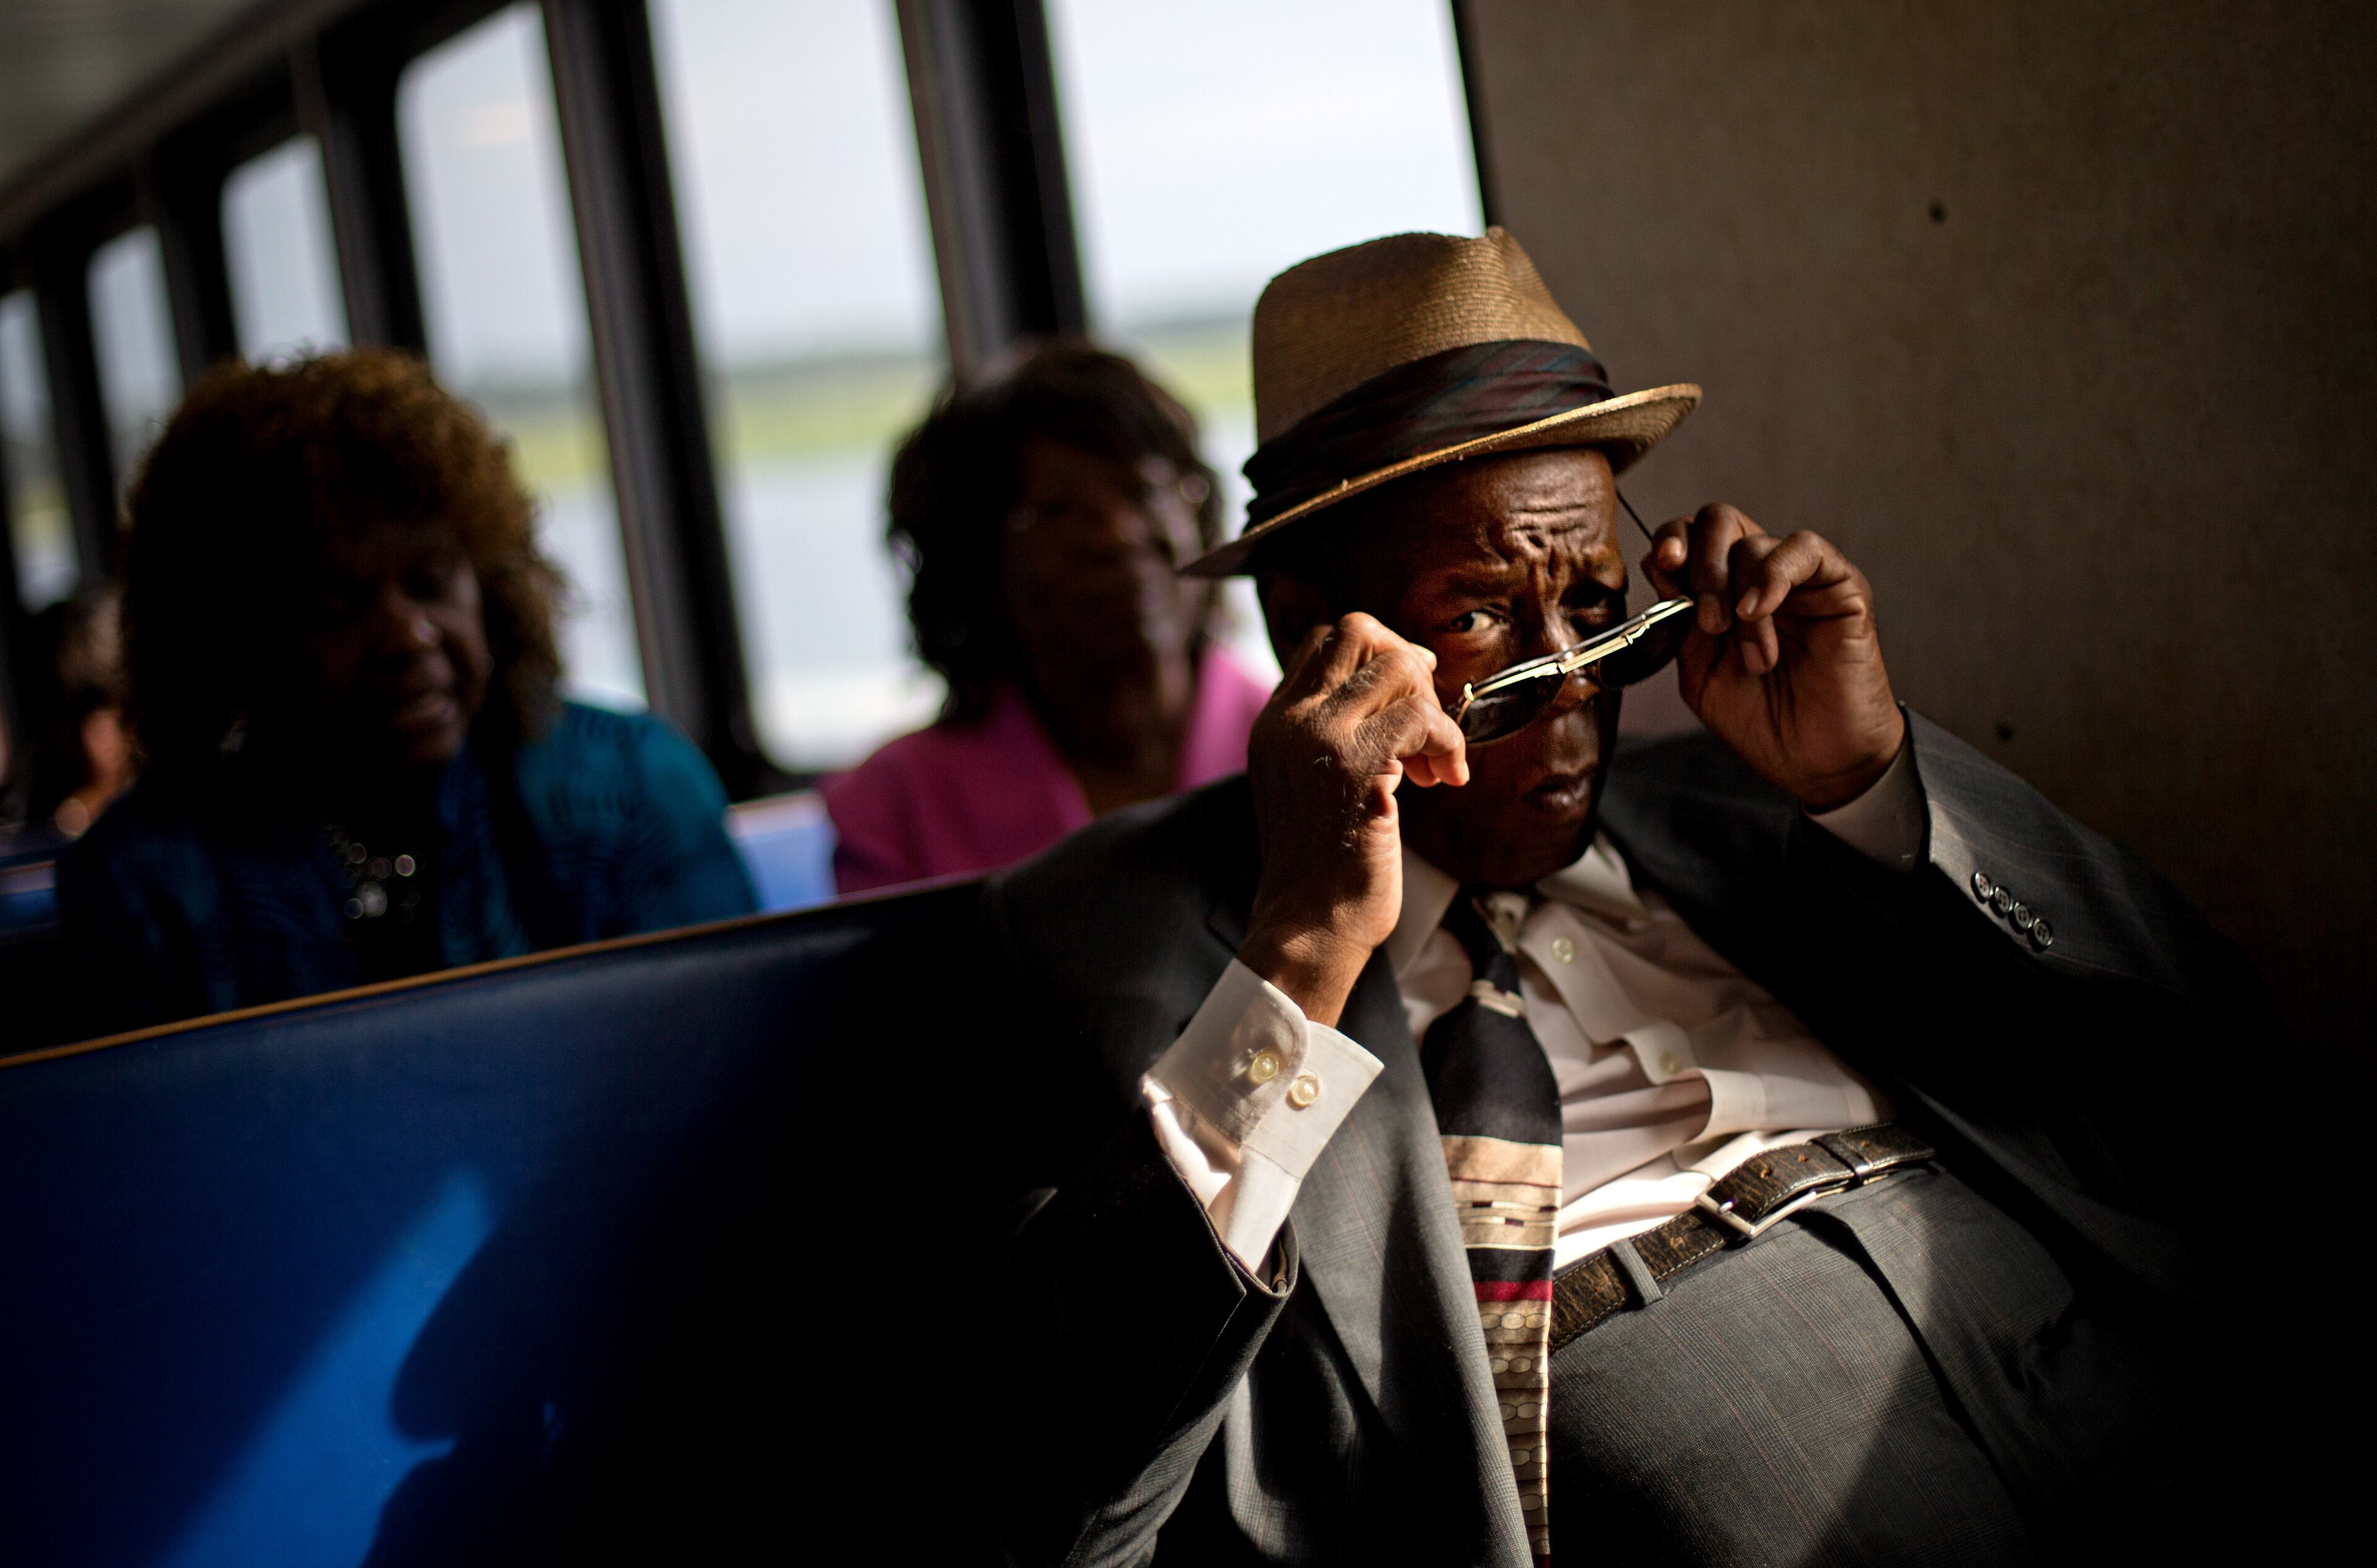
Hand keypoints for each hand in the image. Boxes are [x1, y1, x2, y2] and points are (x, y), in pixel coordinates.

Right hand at [1240, 614, 1469, 1025]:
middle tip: (1426, 718)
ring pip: (1398, 666)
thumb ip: (1333, 735)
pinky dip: (1449, 743)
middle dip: (1408, 665)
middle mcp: (1289, 718)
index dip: (1377, 656)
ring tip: (1435, 764)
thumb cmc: (1323, 866)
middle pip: (1357, 631)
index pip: (1325, 640)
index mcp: (1275, 721)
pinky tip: (1446, 779)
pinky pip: (1422, 717)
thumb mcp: (1309, 783)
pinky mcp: (1357, 764)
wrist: (1310, 923)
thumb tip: (1396, 691)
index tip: (1405, 698)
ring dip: (1432, 710)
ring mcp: (1319, 737)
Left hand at [1644, 505, 1904, 810]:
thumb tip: (1658, 565)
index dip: (1671, 539)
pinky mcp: (1840, 585)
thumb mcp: (1700, 672)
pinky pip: (1803, 548)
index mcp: (1721, 592)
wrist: (1815, 761)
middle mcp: (1757, 576)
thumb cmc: (1761, 720)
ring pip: (1753, 543)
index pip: (1688, 536)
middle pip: (1718, 521)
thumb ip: (1678, 620)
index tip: (1663, 565)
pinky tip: (1760, 612)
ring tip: (1755, 657)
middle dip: (1702, 566)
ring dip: (1740, 601)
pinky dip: (1773, 575)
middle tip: (1709, 624)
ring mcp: (1799, 579)